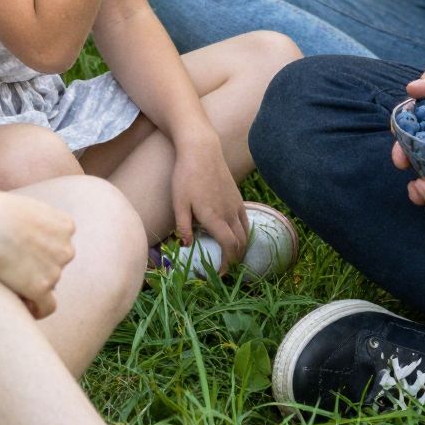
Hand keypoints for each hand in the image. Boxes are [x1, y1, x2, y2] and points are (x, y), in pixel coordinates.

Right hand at [0, 190, 76, 317]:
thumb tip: (32, 240)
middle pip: (56, 265)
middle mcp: (66, 248)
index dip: (42, 250)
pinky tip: (23, 307)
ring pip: (49, 284)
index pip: (60, 244)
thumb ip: (36, 223)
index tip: (24, 252)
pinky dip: (37, 309)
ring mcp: (56, 270)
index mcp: (65, 226)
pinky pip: (47, 306)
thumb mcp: (25, 208)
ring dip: (32, 284)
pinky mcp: (41, 288)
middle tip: (14, 267)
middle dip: (39, 267)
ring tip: (7, 278)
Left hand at [171, 130, 248, 266]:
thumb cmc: (186, 176)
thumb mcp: (179, 202)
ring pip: (245, 233)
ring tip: (231, 256)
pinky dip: (244, 234)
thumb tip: (186, 246)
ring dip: (241, 249)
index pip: (229, 247)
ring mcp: (235, 205)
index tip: (220, 273)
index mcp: (215, 217)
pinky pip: (246, 221)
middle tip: (225, 269)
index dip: (227, 264)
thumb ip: (182, 226)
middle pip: (240, 244)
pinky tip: (236, 236)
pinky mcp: (237, 197)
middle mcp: (229, 213)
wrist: (202, 151)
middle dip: (235, 260)